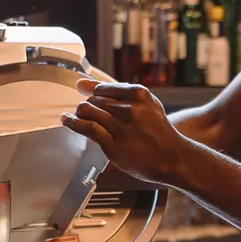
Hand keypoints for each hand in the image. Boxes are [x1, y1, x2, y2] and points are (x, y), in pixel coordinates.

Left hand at [60, 79, 194, 184]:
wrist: (173, 158)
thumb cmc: (159, 131)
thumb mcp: (147, 104)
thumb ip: (117, 93)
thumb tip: (82, 83)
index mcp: (139, 94)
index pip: (103, 88)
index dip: (93, 92)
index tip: (85, 93)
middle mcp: (129, 108)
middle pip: (94, 100)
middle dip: (88, 105)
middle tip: (88, 112)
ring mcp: (121, 127)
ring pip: (88, 111)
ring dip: (80, 114)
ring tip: (77, 116)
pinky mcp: (114, 144)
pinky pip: (87, 128)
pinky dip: (73, 122)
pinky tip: (67, 120)